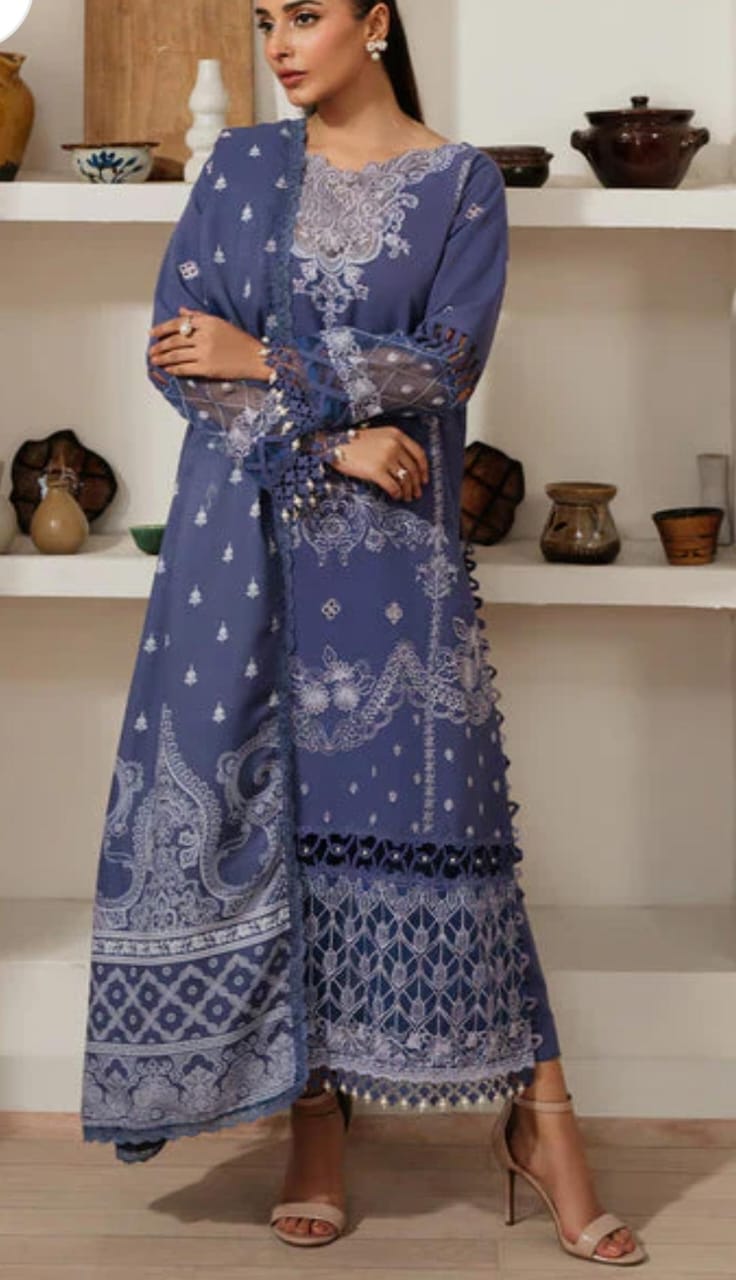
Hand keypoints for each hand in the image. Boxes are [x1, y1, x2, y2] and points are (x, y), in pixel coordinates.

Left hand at [148, 308, 269, 380]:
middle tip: (151, 350)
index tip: (152, 333)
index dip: (162, 329)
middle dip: (159, 346)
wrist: (255, 358)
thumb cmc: (239, 340)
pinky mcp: (207, 368)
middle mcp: (204, 336)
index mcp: (207, 322)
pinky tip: (167, 369)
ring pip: (176, 355)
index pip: (178, 323)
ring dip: (162, 358)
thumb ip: (199, 316)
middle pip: (174, 340)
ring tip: (154, 360)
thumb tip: (181, 311)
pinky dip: (173, 369)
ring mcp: (204, 353)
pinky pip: (185, 368)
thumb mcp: (220, 323)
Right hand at [329, 425, 429, 501]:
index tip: (424, 479)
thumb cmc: (354, 442)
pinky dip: (396, 494)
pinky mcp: (376, 471)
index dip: (424, 468)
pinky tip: (395, 497)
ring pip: (405, 479)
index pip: (419, 453)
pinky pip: (393, 486)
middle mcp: (394, 445)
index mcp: (396, 435)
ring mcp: (386, 458)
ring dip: (408, 491)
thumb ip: (394, 445)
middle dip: (417, 484)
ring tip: (407, 497)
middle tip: (416, 493)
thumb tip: (406, 466)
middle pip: (413, 468)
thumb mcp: (378, 436)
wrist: (334, 444)